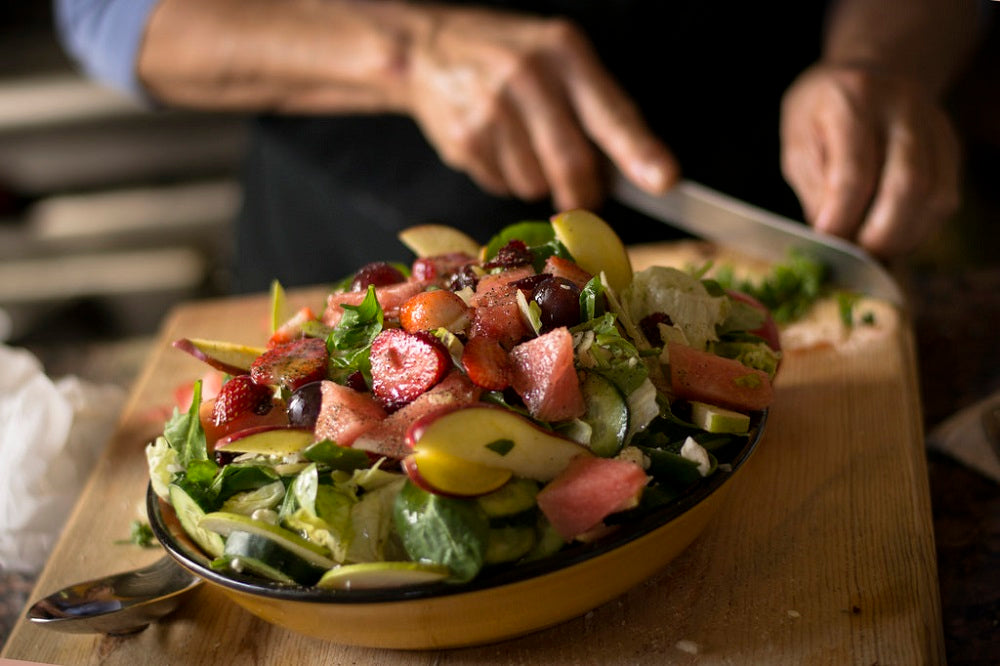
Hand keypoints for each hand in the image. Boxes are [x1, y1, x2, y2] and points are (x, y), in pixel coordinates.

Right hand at [402, 8, 677, 210]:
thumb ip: (597, 105)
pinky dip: (506, 178)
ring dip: (538, 181)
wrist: (428, 50)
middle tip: (583, 193)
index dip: (638, 151)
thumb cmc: (507, 56)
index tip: (664, 180)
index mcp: (562, 52)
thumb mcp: (558, 57)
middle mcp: (527, 78)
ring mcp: (491, 111)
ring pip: (536, 185)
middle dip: (583, 192)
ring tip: (522, 144)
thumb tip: (639, 169)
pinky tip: (496, 145)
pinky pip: (503, 186)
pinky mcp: (465, 140)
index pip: (609, 112)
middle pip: (572, 165)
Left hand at [779, 63, 960, 257]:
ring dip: (903, 236)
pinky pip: (945, 196)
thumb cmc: (822, 113)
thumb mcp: (799, 141)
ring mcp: (934, 125)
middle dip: (879, 233)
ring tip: (873, 252)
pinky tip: (894, 237)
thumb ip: (815, 186)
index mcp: (853, 99)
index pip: (855, 170)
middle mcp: (902, 107)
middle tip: (855, 255)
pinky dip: (920, 228)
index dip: (842, 215)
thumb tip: (832, 235)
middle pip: (907, 184)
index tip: (827, 240)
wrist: (868, 73)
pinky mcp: (950, 145)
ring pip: (934, 194)